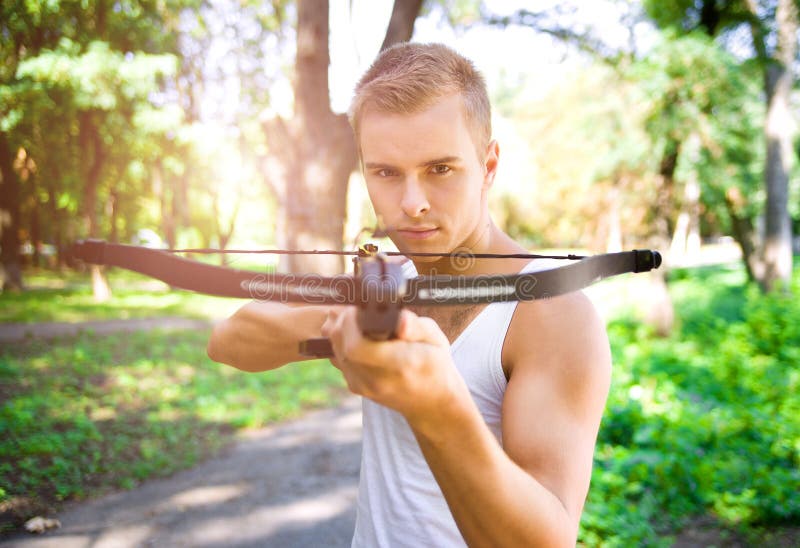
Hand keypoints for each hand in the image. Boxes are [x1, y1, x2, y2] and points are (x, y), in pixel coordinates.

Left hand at [321, 308, 464, 422]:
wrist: (431, 402)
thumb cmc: (435, 364)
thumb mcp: (435, 340)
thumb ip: (416, 327)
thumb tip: (400, 319)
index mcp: (399, 366)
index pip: (357, 347)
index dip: (350, 322)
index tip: (359, 307)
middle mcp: (377, 380)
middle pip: (342, 347)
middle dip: (342, 321)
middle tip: (354, 308)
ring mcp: (363, 386)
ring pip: (335, 352)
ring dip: (339, 330)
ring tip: (354, 317)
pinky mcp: (356, 387)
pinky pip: (338, 359)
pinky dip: (340, 342)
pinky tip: (354, 332)